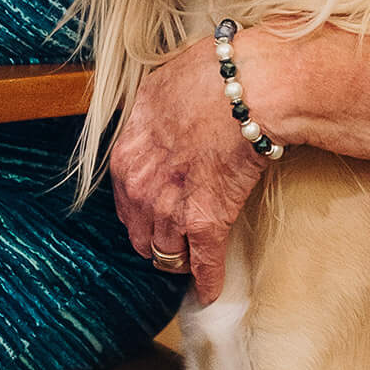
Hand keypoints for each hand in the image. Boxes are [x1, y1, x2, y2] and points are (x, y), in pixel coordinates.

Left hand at [110, 37, 270, 303]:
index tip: (153, 218)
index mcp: (125, 157)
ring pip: (169, 253)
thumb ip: (148, 116)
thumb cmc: (207, 77)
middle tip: (173, 245)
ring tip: (193, 265)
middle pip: (141, 235)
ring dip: (181, 260)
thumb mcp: (158, 90)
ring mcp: (171, 210)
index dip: (140, 213)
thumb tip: (156, 118)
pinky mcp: (207, 223)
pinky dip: (209, 281)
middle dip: (156, 241)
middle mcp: (140, 190)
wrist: (246, 89)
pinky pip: (205, 264)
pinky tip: (212, 292)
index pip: (124, 202)